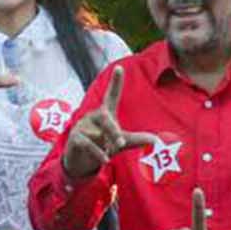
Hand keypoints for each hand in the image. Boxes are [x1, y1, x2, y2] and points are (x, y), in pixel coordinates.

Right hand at [60, 67, 158, 181]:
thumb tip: (156, 140)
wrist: (80, 161)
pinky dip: (98, 153)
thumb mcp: (121, 143)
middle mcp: (93, 116)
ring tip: (109, 153)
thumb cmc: (102, 146)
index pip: (111, 95)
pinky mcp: (74, 138)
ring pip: (98, 134)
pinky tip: (105, 160)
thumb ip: (136, 139)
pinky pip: (88, 144)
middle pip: (105, 116)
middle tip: (121, 143)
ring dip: (106, 146)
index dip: (115, 82)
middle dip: (113, 130)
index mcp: (106, 113)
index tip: (119, 68)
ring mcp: (82, 126)